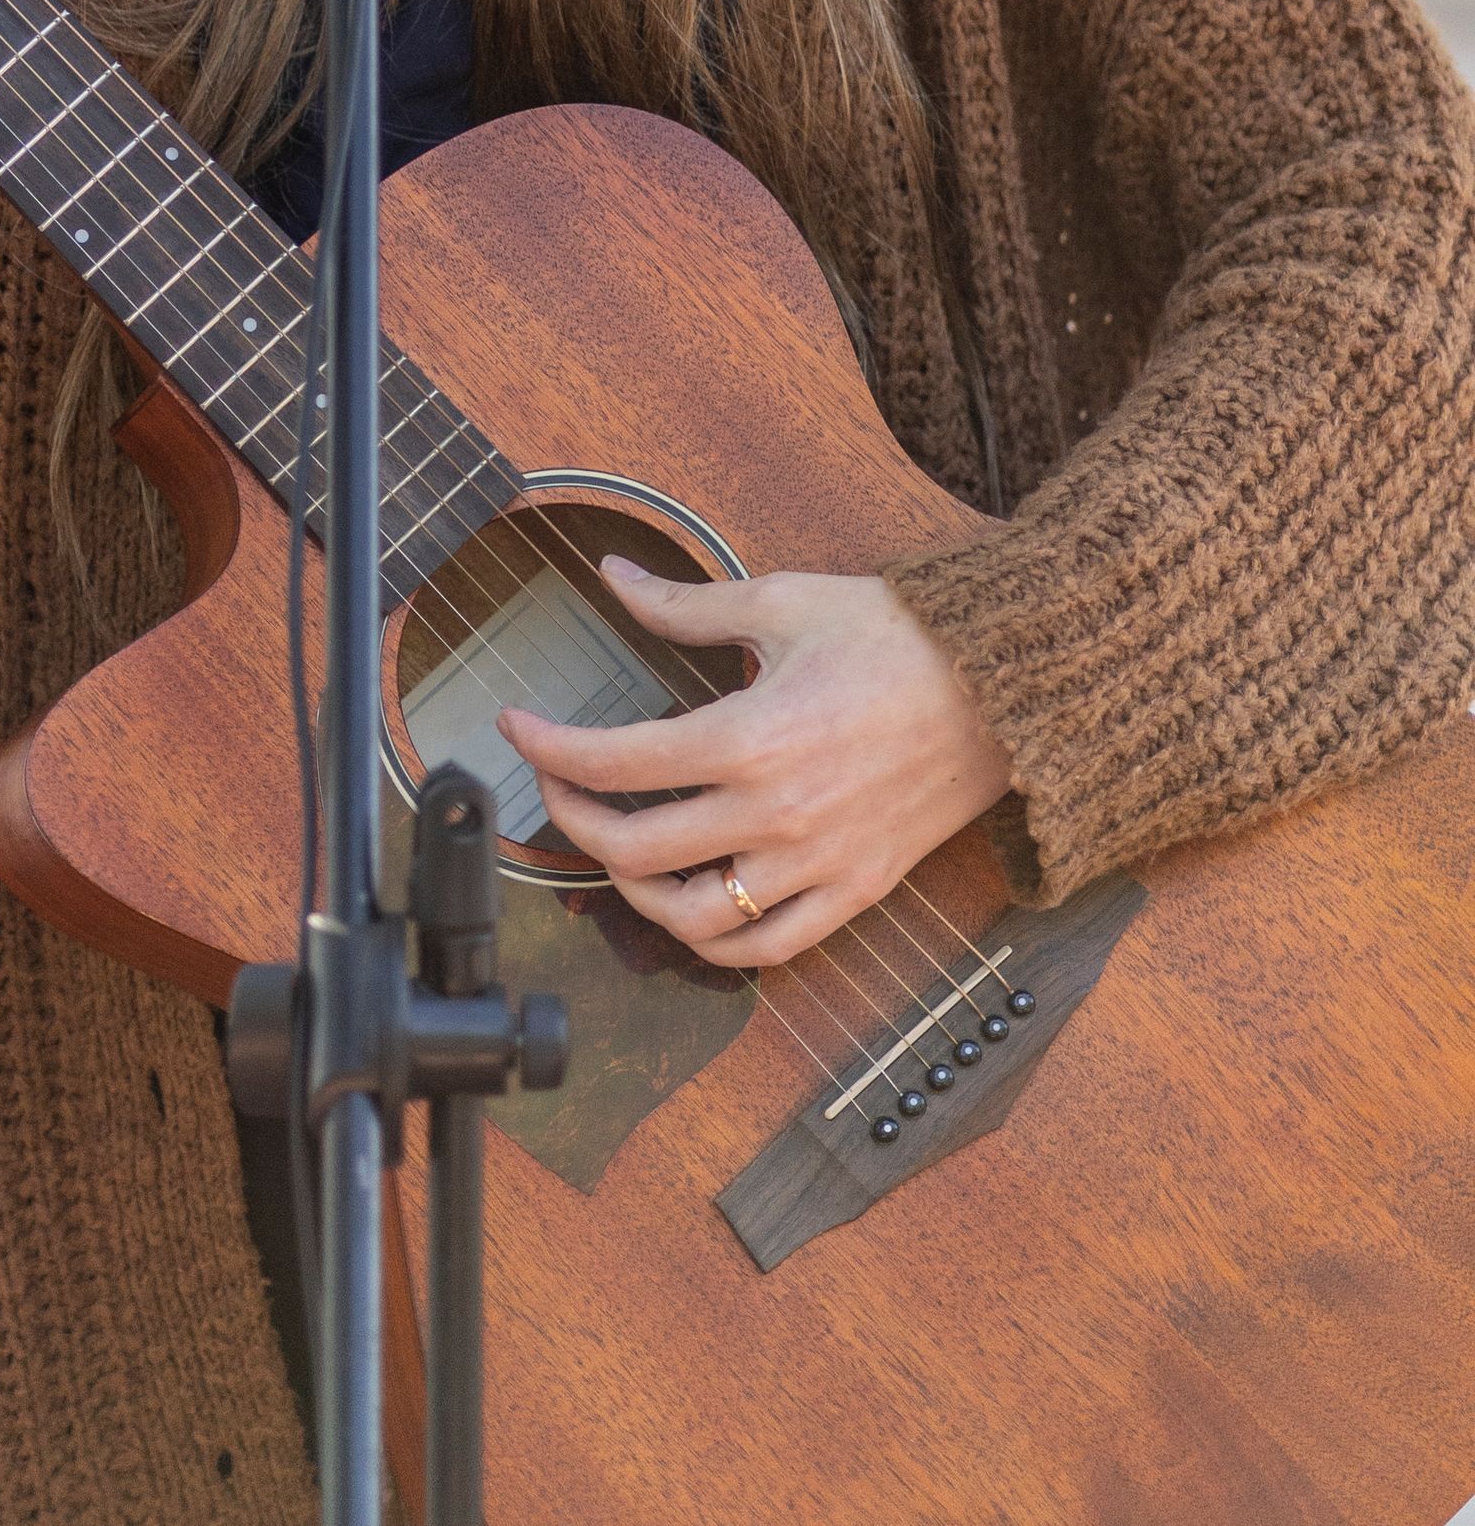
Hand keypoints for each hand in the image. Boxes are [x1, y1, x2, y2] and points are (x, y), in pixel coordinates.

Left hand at [498, 560, 1013, 967]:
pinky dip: (714, 941)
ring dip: (634, 893)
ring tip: (618, 851)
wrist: (1005, 687)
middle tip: (556, 784)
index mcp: (749, 737)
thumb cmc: (898, 637)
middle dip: (572, 818)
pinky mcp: (855, 893)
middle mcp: (775, 815)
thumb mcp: (781, 600)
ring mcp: (816, 865)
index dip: (549, 746)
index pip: (613, 762)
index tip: (520, 726)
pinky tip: (690, 902)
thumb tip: (613, 577)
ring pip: (692, 918)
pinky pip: (766, 949)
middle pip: (634, 848)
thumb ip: (685, 603)